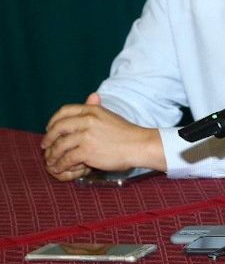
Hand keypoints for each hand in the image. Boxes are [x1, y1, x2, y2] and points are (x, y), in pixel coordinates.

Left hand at [40, 93, 165, 180]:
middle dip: (49, 138)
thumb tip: (92, 96)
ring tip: (52, 160)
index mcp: (92, 110)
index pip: (64, 111)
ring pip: (60, 145)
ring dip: (53, 154)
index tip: (50, 129)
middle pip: (58, 127)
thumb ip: (97, 108)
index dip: (53, 120)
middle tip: (45, 145)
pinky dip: (60, 164)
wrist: (139, 146)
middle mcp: (87, 120)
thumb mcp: (110, 115)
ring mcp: (86, 136)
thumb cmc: (126, 133)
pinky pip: (66, 159)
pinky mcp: (87, 151)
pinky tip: (60, 167)